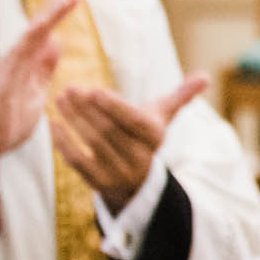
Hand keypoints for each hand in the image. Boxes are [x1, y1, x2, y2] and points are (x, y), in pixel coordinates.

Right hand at [0, 0, 77, 166]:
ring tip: (56, 8)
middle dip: (50, 13)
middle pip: (33, 35)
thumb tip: (55, 43)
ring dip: (41, 26)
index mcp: (23, 67)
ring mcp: (3, 77)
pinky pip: (12, 66)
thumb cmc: (7, 121)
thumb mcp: (34, 92)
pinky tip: (38, 35)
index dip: (54, 17)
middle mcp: (12, 67)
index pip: (41, 37)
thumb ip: (43, 68)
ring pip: (23, 45)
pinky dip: (24, 49)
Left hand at [50, 73, 207, 214]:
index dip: (113, 106)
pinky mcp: (97, 182)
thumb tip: (206, 76)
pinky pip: (78, 161)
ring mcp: (118, 172)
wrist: (136, 180)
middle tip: (69, 88)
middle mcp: (140, 157)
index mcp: (155, 138)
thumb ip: (181, 96)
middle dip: (87, 109)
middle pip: (110, 130)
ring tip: (60, 99)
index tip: (93, 89)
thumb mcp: (163, 117)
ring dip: (73, 120)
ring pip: (92, 144)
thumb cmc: (144, 136)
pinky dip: (64, 143)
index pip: (134, 120)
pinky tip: (53, 124)